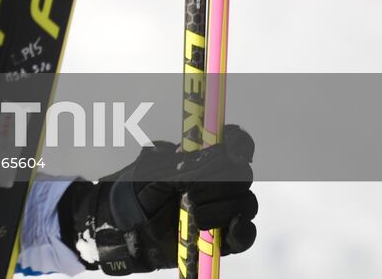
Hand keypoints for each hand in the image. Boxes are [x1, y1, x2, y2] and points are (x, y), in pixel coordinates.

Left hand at [58, 125, 257, 274]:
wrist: (134, 228)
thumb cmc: (141, 195)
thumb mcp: (150, 172)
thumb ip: (173, 162)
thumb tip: (193, 157)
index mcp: (203, 160)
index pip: (234, 143)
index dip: (239, 144)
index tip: (231, 153)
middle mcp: (220, 183)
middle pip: (243, 174)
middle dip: (219, 182)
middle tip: (190, 192)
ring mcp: (226, 210)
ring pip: (247, 203)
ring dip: (221, 208)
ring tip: (194, 214)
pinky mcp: (227, 239)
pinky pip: (247, 234)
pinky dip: (242, 230)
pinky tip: (231, 227)